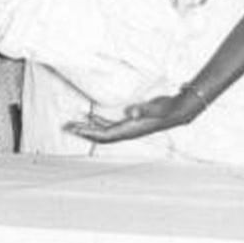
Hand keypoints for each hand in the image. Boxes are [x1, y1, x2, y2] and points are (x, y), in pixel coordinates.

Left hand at [63, 91, 201, 143]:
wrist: (178, 110)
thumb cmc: (167, 109)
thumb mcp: (156, 107)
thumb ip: (144, 109)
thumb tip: (131, 112)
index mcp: (129, 130)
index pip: (104, 135)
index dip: (89, 132)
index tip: (75, 128)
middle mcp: (126, 131)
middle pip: (99, 135)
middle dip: (83, 131)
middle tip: (66, 126)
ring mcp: (127, 127)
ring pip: (102, 130)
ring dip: (88, 126)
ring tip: (73, 122)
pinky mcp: (129, 121)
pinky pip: (109, 123)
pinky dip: (98, 120)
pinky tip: (90, 115)